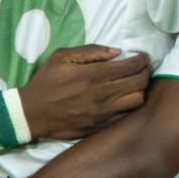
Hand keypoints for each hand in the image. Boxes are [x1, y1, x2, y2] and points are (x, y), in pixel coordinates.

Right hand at [17, 40, 151, 142]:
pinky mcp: (101, 126)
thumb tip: (117, 51)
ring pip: (138, 100)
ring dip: (141, 90)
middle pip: (140, 82)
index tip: (143, 57)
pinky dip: (131, 106)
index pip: (131, 66)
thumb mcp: (62, 57)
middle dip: (146, 72)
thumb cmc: (46, 82)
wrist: (32, 113)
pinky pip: (126, 116)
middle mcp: (103, 94)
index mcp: (94, 75)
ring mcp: (104, 112)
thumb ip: (91, 51)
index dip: (142, 59)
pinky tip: (126, 99)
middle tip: (143, 68)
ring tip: (136, 84)